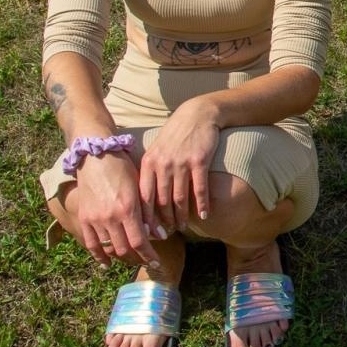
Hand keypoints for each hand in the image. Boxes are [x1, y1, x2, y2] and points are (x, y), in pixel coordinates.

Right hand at [73, 149, 159, 270]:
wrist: (96, 157)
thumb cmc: (122, 168)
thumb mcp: (139, 188)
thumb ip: (147, 212)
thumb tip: (158, 234)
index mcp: (127, 209)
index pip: (140, 241)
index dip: (149, 255)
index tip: (157, 263)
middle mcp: (110, 218)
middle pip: (125, 248)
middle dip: (138, 257)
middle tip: (147, 259)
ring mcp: (95, 219)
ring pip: (110, 248)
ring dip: (123, 256)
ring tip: (133, 258)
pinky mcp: (84, 218)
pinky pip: (91, 244)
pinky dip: (100, 256)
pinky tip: (107, 264)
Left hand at [139, 96, 220, 232]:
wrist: (198, 114)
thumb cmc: (176, 134)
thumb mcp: (157, 150)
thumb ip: (150, 171)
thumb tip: (145, 198)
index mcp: (149, 162)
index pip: (143, 196)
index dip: (146, 216)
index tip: (149, 230)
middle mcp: (163, 164)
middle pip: (162, 200)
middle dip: (164, 220)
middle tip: (168, 232)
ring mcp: (181, 163)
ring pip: (180, 197)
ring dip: (182, 215)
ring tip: (183, 225)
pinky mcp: (199, 161)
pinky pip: (199, 189)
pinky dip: (202, 204)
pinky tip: (204, 215)